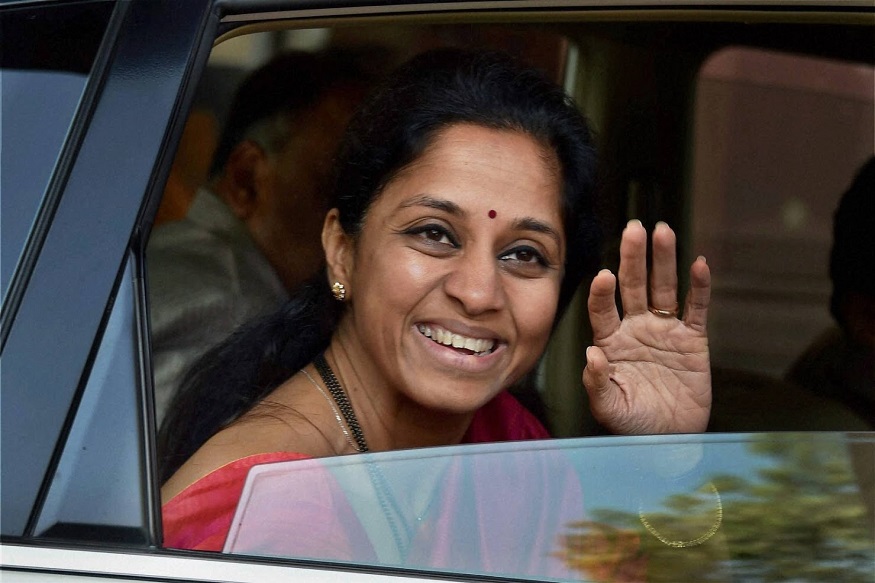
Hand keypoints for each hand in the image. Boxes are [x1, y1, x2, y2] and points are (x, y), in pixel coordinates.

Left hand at [583, 220, 710, 433]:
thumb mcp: (608, 408)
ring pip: (664, 288)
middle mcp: (635, 329)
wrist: (668, 440)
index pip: (602, 309)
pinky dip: (699, 287)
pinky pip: (696, 308)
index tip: (604, 275)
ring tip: (662, 231)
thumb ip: (597, 383)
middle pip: (634, 286)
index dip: (603, 293)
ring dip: (663, 260)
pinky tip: (699, 264)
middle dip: (633, 257)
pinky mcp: (693, 340)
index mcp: (610, 341)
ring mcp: (664, 331)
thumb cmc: (632, 424)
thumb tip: (592, 355)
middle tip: (633, 228)